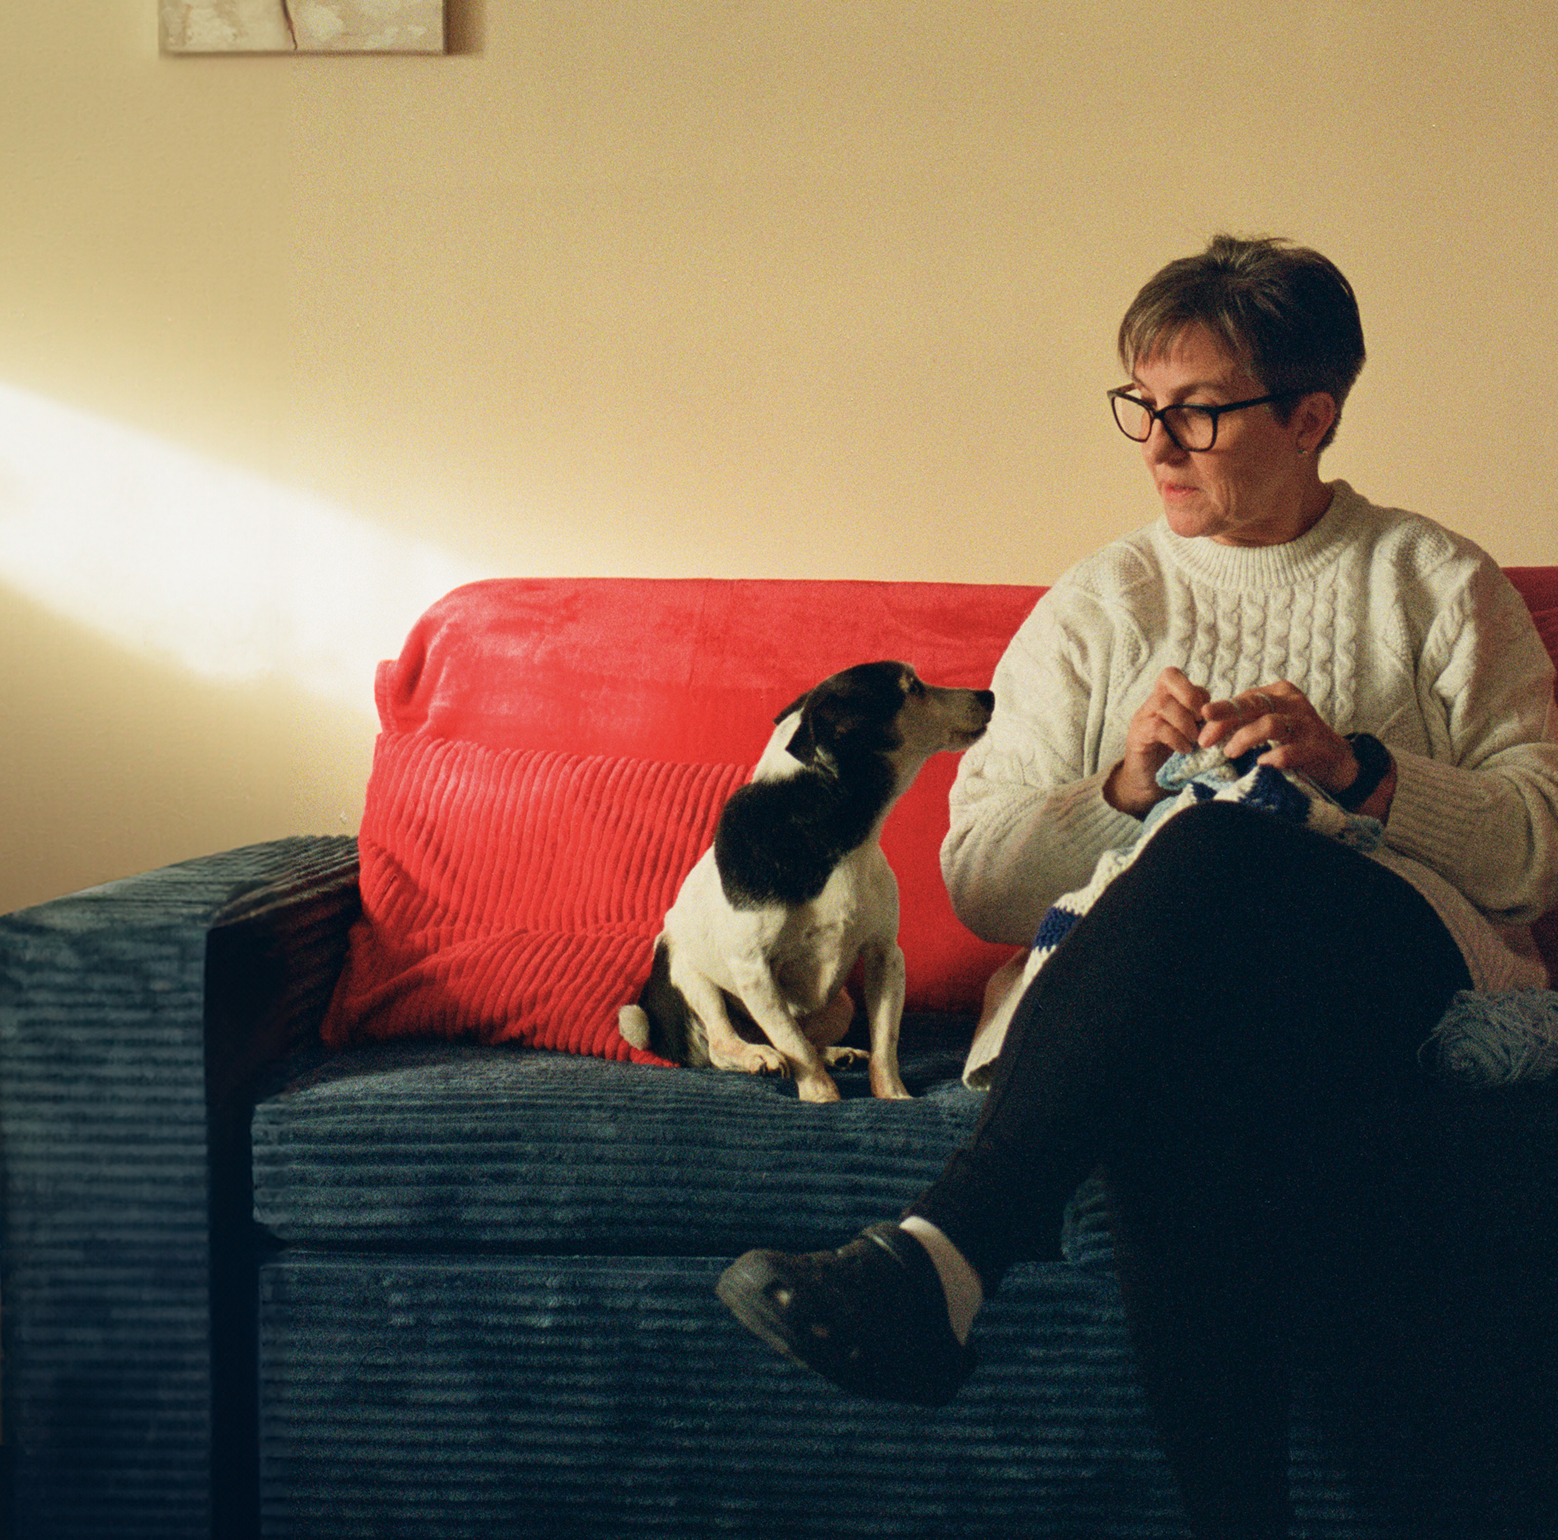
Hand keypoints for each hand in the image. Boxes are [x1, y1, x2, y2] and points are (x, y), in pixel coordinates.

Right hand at [1104, 667, 1210, 816]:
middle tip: (1200, 720)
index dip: (1197, 692)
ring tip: (1193, 741)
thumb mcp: (1192, 737)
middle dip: (1190, 695)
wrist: (1144, 787)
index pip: (1178, 676)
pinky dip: (1176, 738)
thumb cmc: (1172, 761)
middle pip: (1169, 676)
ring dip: (1185, 722)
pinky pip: (1157, 727)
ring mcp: (1142, 719)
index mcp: (1167, 701)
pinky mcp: (1137, 737)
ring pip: (1164, 703)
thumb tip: (1231, 720)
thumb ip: (1203, 724)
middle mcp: (1152, 704)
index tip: (1206, 717)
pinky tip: (1184, 750)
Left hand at [1197, 680, 1361, 796]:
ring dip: (1245, 738)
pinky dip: (1272, 758)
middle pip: (1253, 705)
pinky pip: (1290, 751)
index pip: (1244, 699)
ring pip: (1270, 724)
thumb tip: (1206, 729)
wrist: (1339, 763)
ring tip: (1230, 752)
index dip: (1219, 714)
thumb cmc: (1296, 741)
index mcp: (1279, 694)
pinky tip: (1261, 764)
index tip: (1202, 733)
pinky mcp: (1316, 748)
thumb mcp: (1270, 724)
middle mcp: (1293, 703)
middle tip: (1205, 737)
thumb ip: (1245, 721)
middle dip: (1224, 719)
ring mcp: (1306, 725)